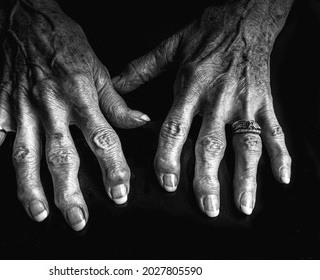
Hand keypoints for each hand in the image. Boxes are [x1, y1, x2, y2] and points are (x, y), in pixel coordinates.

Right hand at [0, 0, 148, 229]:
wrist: (28, 20)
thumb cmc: (66, 44)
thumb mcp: (100, 69)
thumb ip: (117, 102)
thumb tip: (140, 123)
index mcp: (81, 97)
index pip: (102, 138)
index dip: (112, 168)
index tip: (119, 193)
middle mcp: (52, 108)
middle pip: (62, 155)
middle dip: (70, 191)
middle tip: (78, 219)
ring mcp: (23, 110)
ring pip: (25, 154)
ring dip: (29, 187)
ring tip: (38, 213)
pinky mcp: (2, 108)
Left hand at [113, 0, 292, 216]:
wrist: (246, 16)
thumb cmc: (207, 33)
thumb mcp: (171, 46)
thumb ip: (142, 68)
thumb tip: (115, 83)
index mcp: (190, 88)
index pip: (176, 128)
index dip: (170, 156)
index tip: (167, 181)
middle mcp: (218, 99)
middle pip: (211, 144)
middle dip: (208, 178)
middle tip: (206, 206)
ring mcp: (245, 102)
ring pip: (246, 144)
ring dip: (246, 177)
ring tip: (243, 205)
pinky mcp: (266, 101)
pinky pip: (275, 130)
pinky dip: (282, 155)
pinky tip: (282, 178)